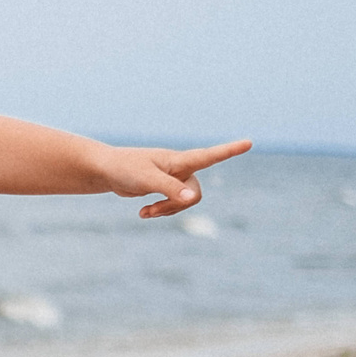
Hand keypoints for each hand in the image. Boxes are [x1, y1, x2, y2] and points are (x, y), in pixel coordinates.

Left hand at [102, 139, 252, 217]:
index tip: (249, 143)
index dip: (230, 150)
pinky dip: (160, 211)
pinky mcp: (165, 187)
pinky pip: (173, 204)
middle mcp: (180, 168)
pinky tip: (143, 213)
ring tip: (144, 213)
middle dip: (177, 206)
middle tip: (152, 211)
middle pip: (194, 193)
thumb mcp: (147, 180)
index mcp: (179, 160)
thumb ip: (170, 189)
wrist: (106, 170)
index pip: (210, 155)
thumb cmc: (125, 169)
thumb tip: (192, 200)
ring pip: (184, 202)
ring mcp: (173, 178)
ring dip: (166, 211)